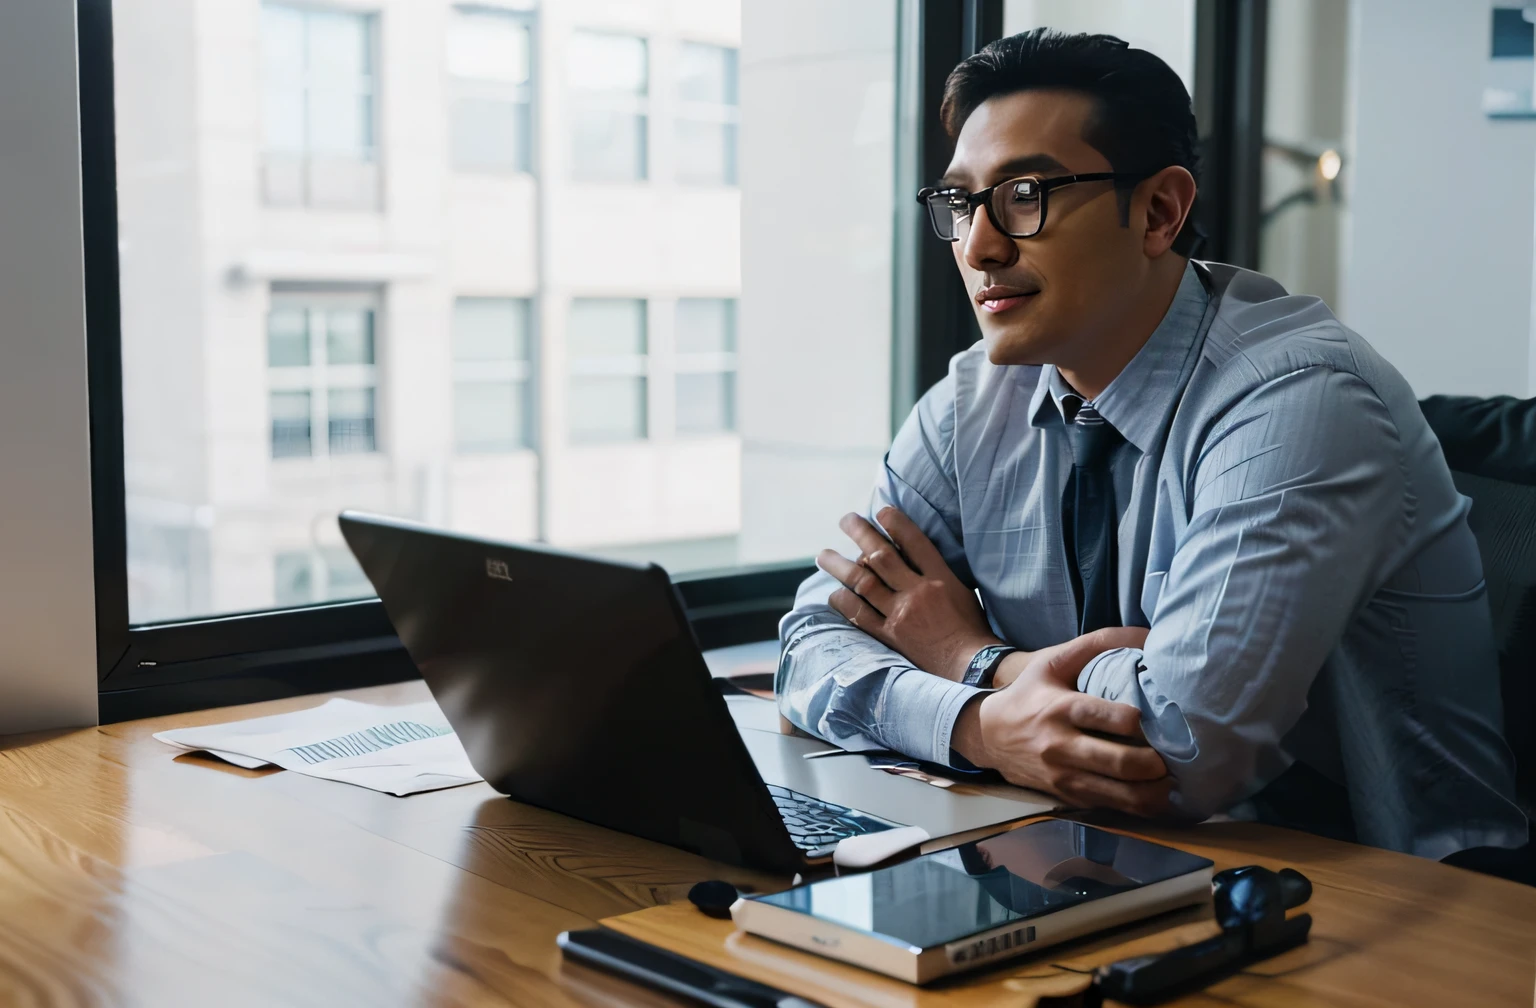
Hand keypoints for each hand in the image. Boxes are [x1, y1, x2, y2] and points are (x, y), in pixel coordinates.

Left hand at [818, 507, 1000, 680]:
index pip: (914, 542)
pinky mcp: (890, 636)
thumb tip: (916, 555)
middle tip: (845, 519)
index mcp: (940, 578)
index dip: (895, 523)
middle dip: (861, 533)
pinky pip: (860, 615)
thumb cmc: (973, 629)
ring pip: (863, 583)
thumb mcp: (963, 591)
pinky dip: (844, 602)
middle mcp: (917, 592)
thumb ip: (940, 572)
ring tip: (823, 555)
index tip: (880, 511)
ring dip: (839, 566)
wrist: (973, 667)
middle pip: (882, 555)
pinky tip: (834, 592)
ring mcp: (900, 614)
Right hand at [953, 628, 1171, 816]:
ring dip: (1156, 791)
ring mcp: (1065, 777)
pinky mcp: (1068, 796)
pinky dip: (1141, 805)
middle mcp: (1062, 746)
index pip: (1113, 719)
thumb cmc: (1028, 694)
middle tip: (1175, 753)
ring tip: (1173, 778)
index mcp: (1062, 708)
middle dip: (1158, 762)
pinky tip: (1157, 794)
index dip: (1143, 721)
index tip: (1159, 716)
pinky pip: (1113, 808)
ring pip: (1122, 795)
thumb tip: (1147, 635)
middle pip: (1122, 762)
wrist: (988, 735)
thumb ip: (1099, 643)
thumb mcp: (1054, 661)